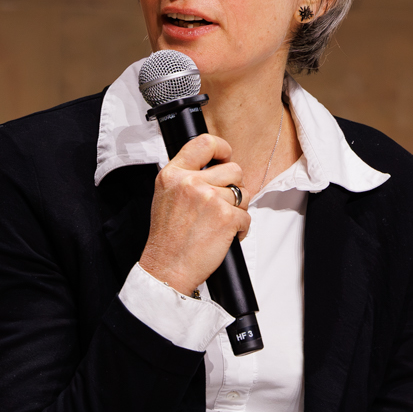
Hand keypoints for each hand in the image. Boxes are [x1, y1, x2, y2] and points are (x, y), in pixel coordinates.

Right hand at [137, 133, 251, 295]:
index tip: (226, 156)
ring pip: (243, 194)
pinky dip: (240, 229)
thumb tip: (212, 168)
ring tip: (219, 223)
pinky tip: (223, 236)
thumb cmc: (167, 239)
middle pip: (233, 170)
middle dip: (233, 187)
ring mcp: (210, 199)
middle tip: (221, 204)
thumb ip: (185, 178)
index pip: (204, 143)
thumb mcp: (165, 196)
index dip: (222, 148)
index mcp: (173, 175)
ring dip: (237, 209)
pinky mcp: (226, 217)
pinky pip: (247, 216)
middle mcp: (191, 183)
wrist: (167, 268)